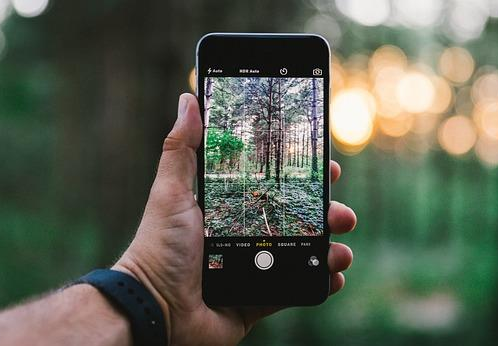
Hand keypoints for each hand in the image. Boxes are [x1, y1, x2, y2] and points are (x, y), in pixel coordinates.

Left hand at [113, 93, 356, 344]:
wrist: (155, 309)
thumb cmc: (159, 247)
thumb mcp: (171, 192)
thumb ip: (182, 148)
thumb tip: (189, 100)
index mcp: (230, 208)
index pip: (275, 185)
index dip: (303, 178)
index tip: (328, 168)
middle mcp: (246, 235)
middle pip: (297, 218)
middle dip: (326, 212)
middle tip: (342, 212)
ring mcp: (255, 267)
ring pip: (304, 252)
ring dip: (331, 247)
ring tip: (342, 249)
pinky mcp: (260, 298)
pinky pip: (298, 289)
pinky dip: (320, 282)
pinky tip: (334, 275)